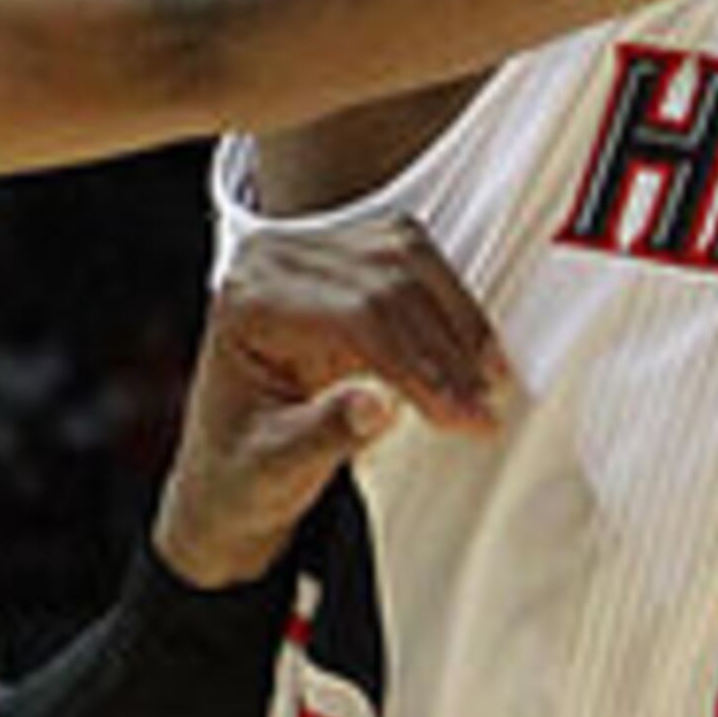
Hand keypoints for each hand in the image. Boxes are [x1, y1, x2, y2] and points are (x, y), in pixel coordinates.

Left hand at [149, 216, 512, 586]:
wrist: (230, 465)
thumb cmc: (243, 468)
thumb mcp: (274, 470)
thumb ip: (322, 436)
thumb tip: (377, 407)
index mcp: (246, 301)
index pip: (353, 314)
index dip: (420, 365)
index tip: (463, 417)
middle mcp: (271, 257)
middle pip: (386, 278)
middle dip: (446, 348)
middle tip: (482, 413)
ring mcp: (306, 246)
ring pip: (407, 257)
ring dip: (458, 320)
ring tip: (488, 385)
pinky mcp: (340, 252)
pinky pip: (411, 258)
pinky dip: (449, 303)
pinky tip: (472, 353)